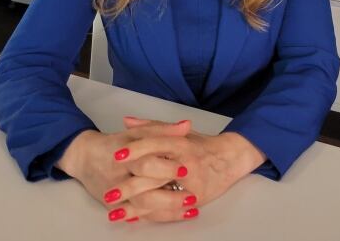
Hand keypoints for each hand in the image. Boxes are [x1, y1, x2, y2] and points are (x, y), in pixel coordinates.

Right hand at [56, 121, 198, 222]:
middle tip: (192, 196)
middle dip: (168, 195)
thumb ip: (163, 130)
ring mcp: (116, 194)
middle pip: (142, 190)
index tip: (185, 169)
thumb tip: (187, 125)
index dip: (165, 167)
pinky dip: (159, 216)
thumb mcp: (138, 133)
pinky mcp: (116, 206)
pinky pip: (139, 215)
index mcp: (125, 156)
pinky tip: (178, 215)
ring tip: (190, 207)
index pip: (145, 163)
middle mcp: (119, 177)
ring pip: (141, 205)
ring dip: (167, 209)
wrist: (84, 158)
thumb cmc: (115, 143)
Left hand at [121, 117, 266, 209]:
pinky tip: (133, 218)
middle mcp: (186, 164)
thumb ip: (152, 127)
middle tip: (108, 193)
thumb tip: (126, 121)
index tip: (116, 156)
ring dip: (135, 207)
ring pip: (159, 198)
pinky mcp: (195, 199)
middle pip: (154, 175)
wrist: (231, 158)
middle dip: (129, 187)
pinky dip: (150, 215)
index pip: (156, 144)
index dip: (136, 149)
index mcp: (181, 144)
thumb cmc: (202, 144)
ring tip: (114, 213)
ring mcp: (191, 184)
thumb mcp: (179, 132)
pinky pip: (169, 210)